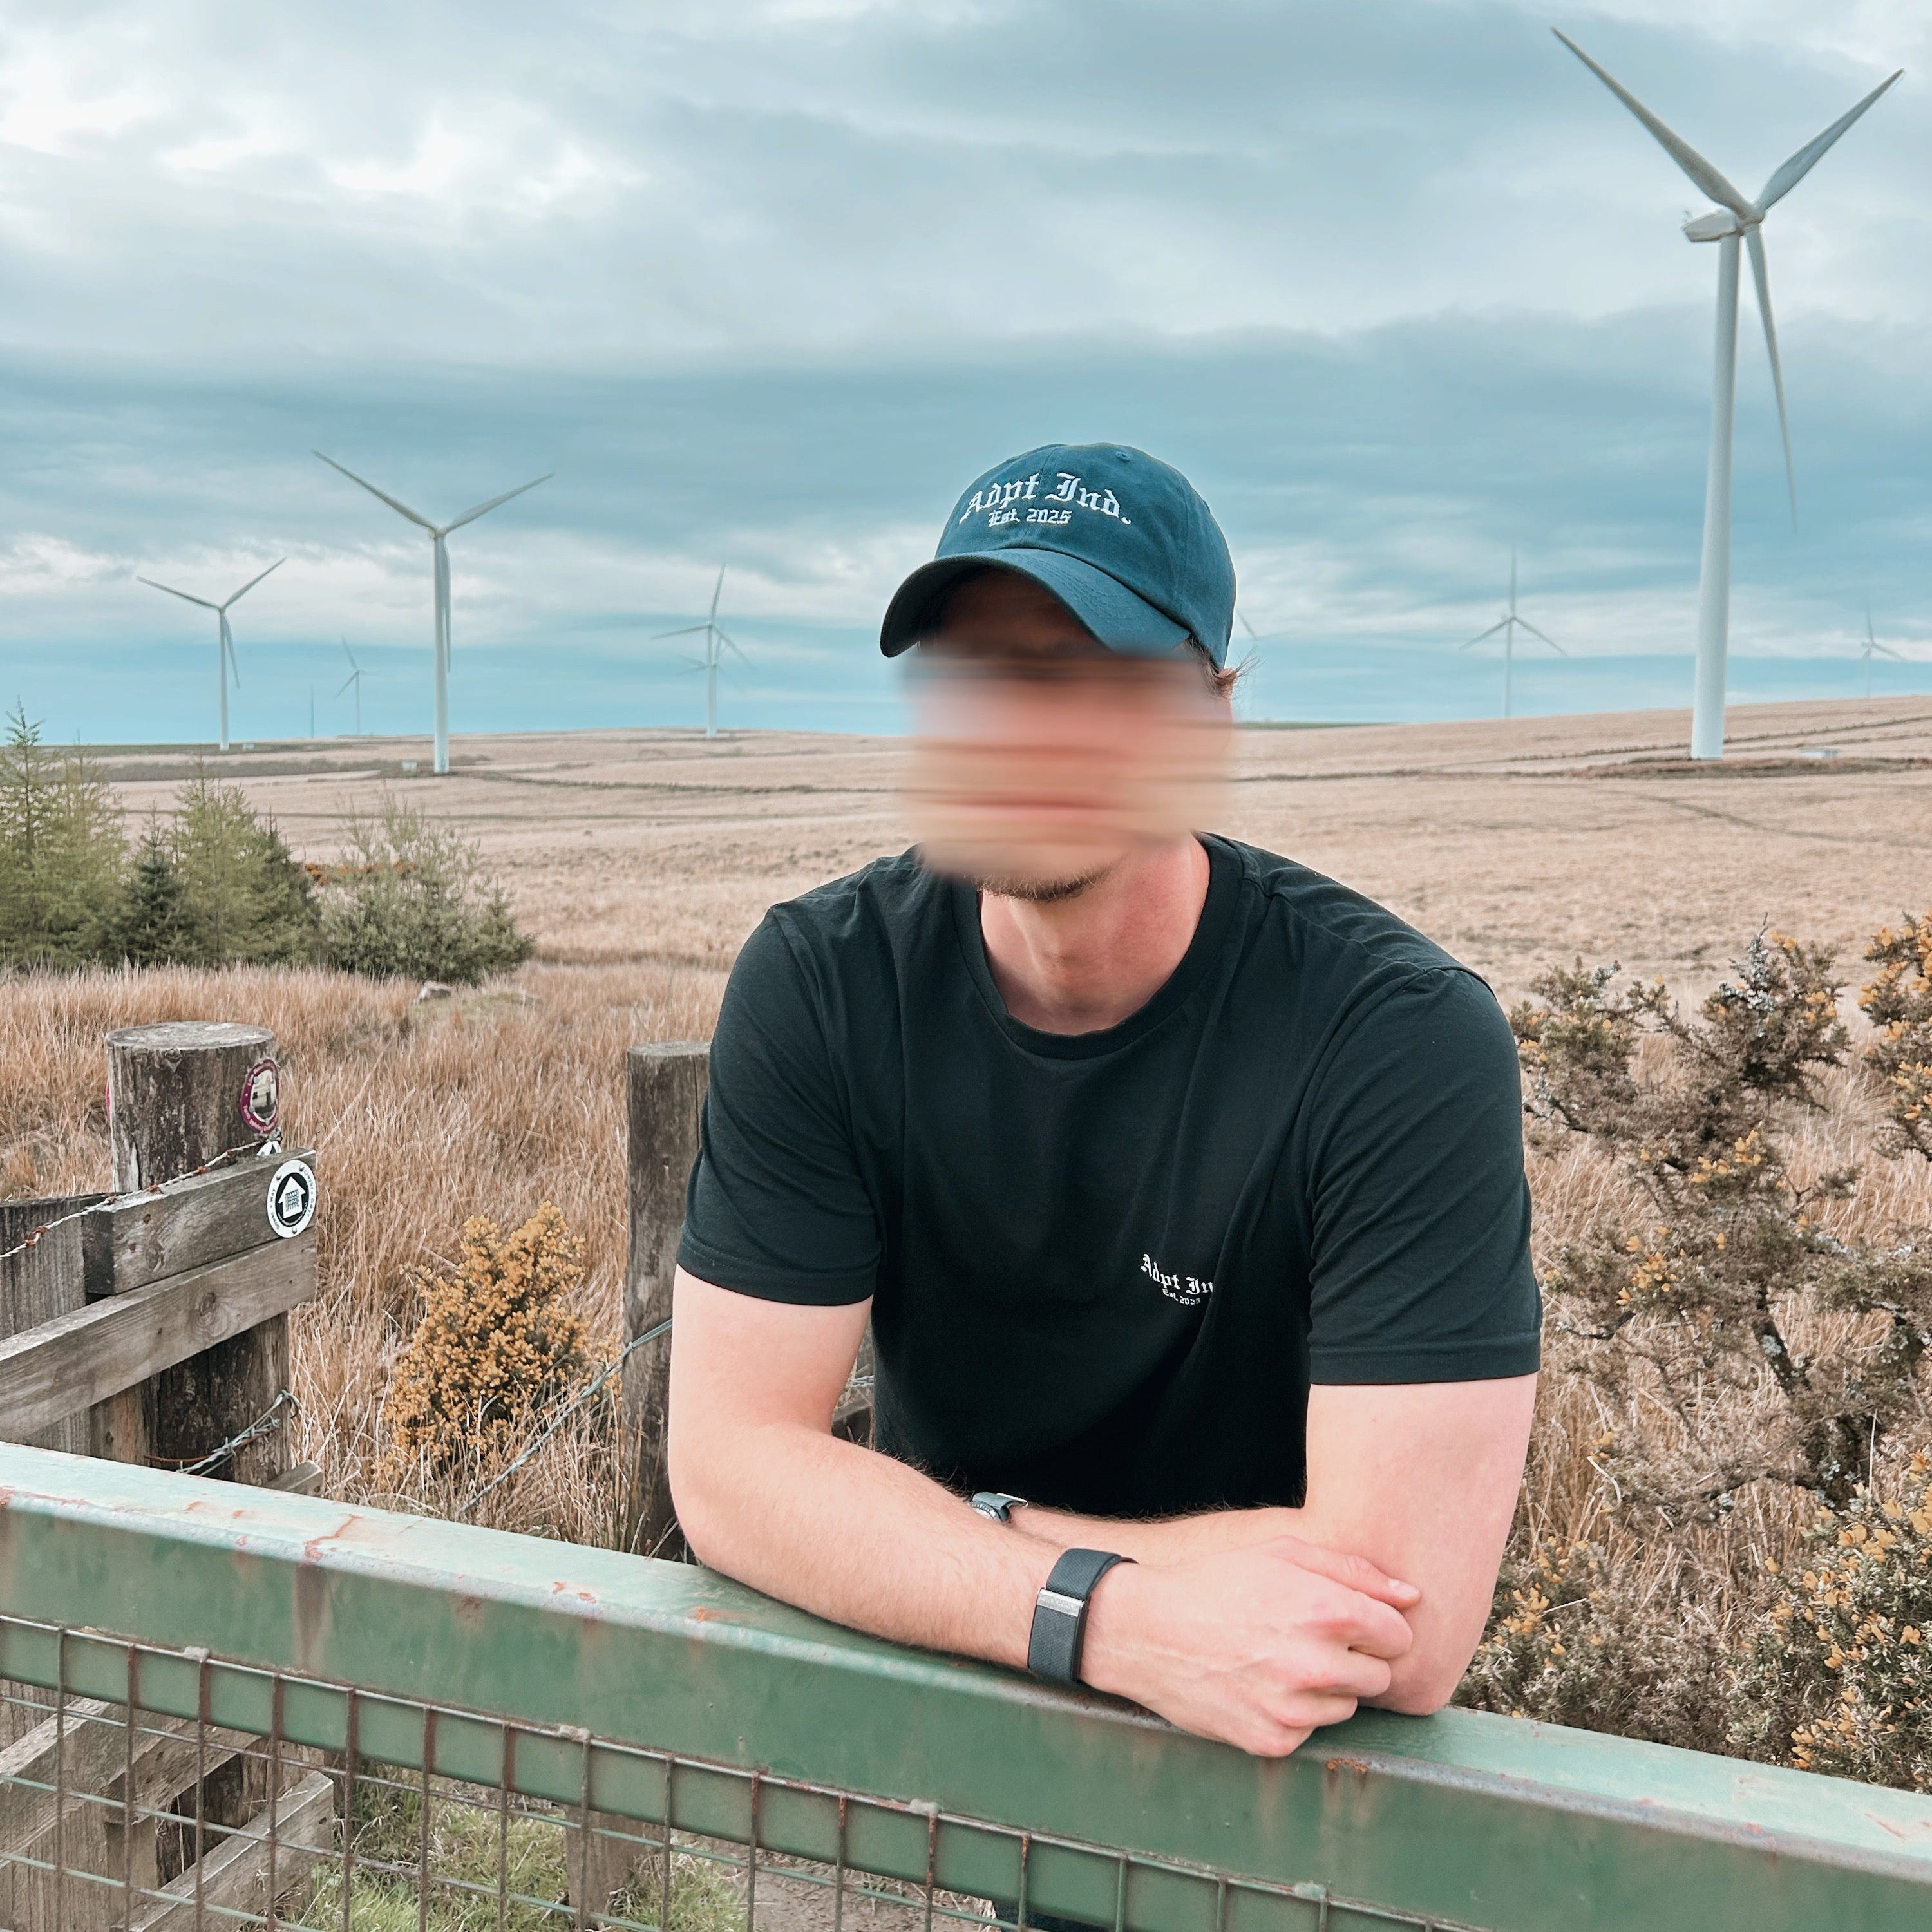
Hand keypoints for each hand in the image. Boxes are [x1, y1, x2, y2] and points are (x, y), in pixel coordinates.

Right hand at [1078, 1535, 1419, 1755]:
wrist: (1146, 1630)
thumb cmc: (1218, 1583)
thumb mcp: (1282, 1553)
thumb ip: (1355, 1572)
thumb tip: (1412, 1597)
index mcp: (1327, 1610)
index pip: (1399, 1634)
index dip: (1375, 1624)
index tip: (1346, 1618)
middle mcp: (1317, 1664)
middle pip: (1380, 1675)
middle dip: (1355, 1657)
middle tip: (1309, 1639)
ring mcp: (1295, 1709)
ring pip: (1348, 1707)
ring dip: (1327, 1688)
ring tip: (1280, 1660)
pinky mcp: (1274, 1741)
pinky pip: (1311, 1732)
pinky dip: (1294, 1713)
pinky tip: (1260, 1685)